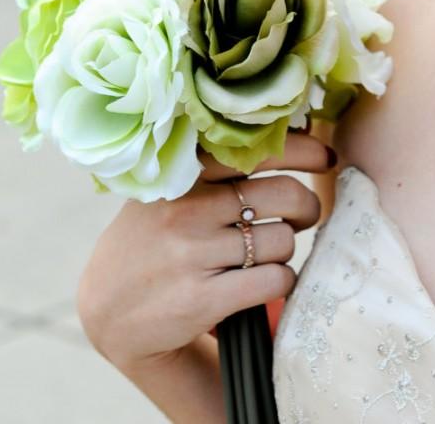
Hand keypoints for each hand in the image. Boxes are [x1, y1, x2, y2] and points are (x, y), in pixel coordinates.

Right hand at [76, 127, 335, 372]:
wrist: (108, 309)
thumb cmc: (153, 238)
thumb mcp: (170, 189)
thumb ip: (216, 164)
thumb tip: (294, 125)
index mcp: (184, 174)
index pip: (259, 149)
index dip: (303, 150)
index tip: (326, 157)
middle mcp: (187, 209)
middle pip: (284, 195)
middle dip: (306, 206)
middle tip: (303, 215)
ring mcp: (192, 254)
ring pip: (282, 240)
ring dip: (287, 249)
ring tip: (269, 252)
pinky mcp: (200, 299)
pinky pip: (273, 280)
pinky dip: (283, 281)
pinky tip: (268, 280)